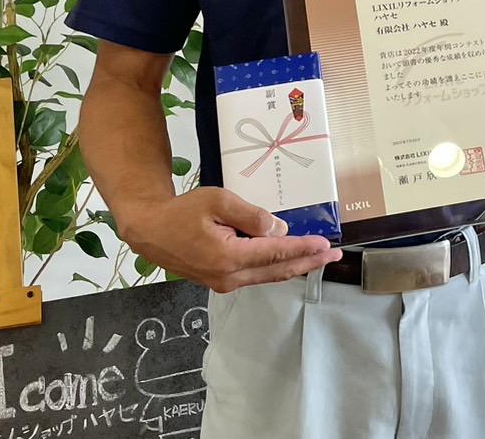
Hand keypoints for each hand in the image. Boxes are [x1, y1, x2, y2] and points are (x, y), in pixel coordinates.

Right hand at [117, 187, 341, 293]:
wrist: (149, 230)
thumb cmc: (183, 211)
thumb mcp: (219, 201)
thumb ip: (252, 216)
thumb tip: (280, 231)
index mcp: (230, 257)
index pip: (277, 253)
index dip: (305, 249)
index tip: (327, 246)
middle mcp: (229, 277)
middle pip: (278, 271)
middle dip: (309, 262)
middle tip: (335, 255)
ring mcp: (224, 283)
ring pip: (269, 276)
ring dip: (296, 266)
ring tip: (320, 258)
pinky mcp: (220, 281)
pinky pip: (256, 276)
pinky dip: (277, 269)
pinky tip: (291, 262)